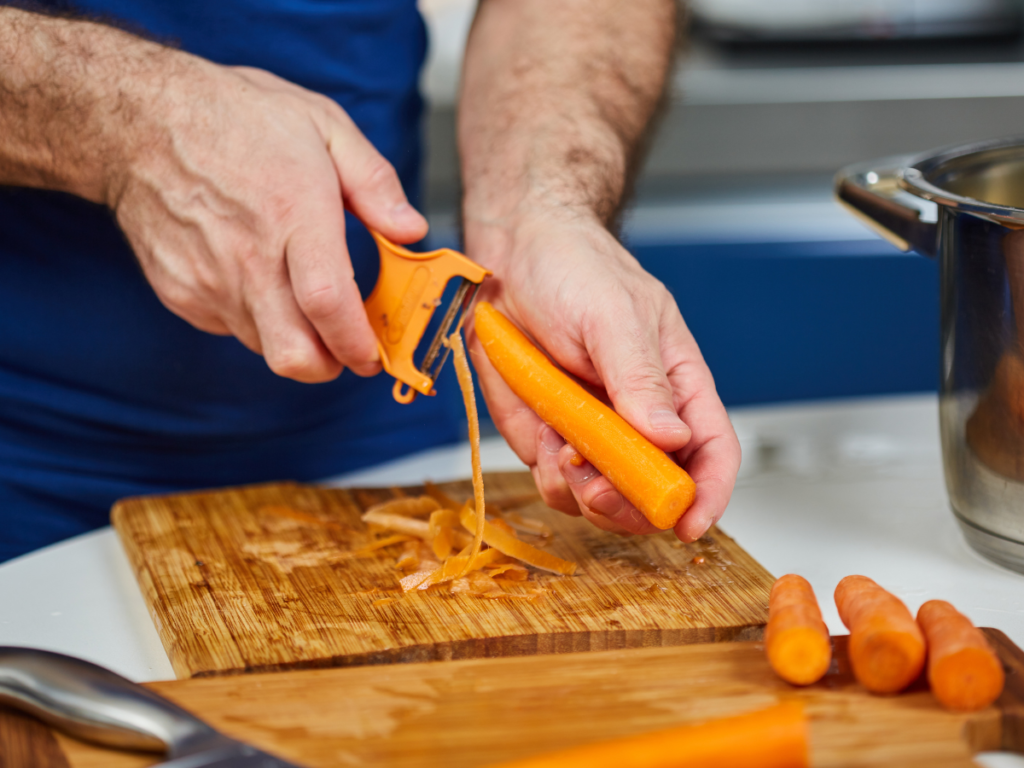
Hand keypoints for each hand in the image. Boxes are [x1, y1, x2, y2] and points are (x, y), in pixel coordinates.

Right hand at [110, 60, 426, 381]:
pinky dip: (256, 320)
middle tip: (348, 349)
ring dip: (295, 339)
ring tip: (301, 296)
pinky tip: (258, 278)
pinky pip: (231, 329)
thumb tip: (411, 230)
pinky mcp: (181, 294)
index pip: (328, 303)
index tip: (375, 353)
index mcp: (292, 214)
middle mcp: (248, 258)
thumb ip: (375, 183)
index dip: (357, 343)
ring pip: (265, 348)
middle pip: (294, 354)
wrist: (137, 122)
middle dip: (331, 367)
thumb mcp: (323, 124)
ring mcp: (208, 281)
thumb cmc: (235, 119)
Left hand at [466, 211, 739, 541]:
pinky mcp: (550, 440)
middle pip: (656, 493)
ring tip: (562, 444)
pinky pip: (557, 486)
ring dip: (583, 491)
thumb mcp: (612, 314)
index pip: (712, 451)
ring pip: (606, 502)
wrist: (506, 257)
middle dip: (630, 504)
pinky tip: (542, 436)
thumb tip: (673, 437)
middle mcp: (640, 419)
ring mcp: (594, 434)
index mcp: (676, 386)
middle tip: (599, 488)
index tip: (688, 524)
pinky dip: (548, 477)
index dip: (709, 495)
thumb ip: (641, 377)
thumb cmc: (572, 267)